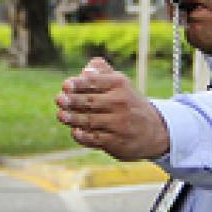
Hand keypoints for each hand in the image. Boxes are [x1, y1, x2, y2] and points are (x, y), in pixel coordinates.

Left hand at [55, 57, 169, 160]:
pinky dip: (84, 136)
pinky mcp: (116, 141)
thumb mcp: (120, 84)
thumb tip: (85, 70)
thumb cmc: (126, 102)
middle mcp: (121, 103)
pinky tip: (74, 132)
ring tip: (60, 115)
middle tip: (59, 99)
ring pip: (91, 121)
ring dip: (74, 119)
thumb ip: (102, 73)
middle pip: (91, 102)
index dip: (79, 84)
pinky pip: (96, 139)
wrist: (152, 131)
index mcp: (119, 84)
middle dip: (73, 101)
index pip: (96, 82)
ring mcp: (119, 123)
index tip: (66, 85)